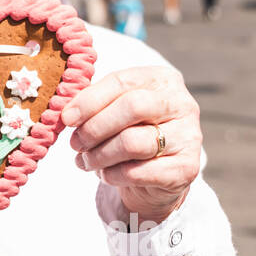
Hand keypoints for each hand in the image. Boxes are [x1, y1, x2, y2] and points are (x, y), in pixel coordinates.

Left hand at [60, 66, 201, 222]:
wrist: (156, 176)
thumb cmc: (129, 133)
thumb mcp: (114, 110)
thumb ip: (94, 103)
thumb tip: (66, 113)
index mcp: (163, 79)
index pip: (122, 81)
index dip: (90, 100)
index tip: (66, 118)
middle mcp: (182, 103)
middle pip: (132, 107)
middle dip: (95, 127)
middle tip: (75, 143)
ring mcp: (189, 136)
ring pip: (133, 142)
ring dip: (99, 155)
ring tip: (85, 161)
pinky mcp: (187, 168)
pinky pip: (139, 172)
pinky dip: (113, 175)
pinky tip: (105, 174)